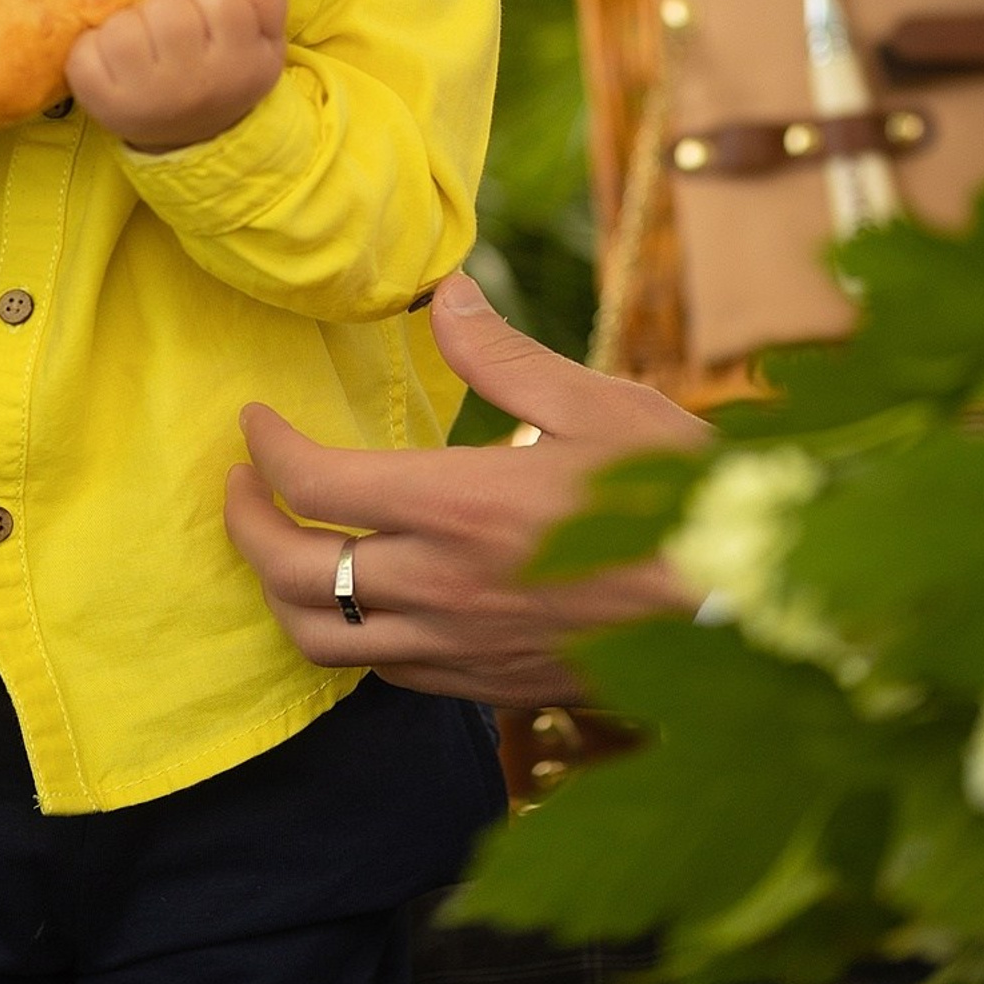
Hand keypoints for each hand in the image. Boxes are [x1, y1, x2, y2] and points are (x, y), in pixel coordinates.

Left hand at [65, 0, 287, 151]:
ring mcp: (148, 99)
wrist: (191, 134)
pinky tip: (113, 61)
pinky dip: (93, 48)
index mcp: (243, 66)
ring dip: (129, 24)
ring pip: (123, 27)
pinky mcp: (105, 106)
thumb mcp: (264, 37)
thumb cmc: (224, 68)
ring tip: (142, 43)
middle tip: (170, 30)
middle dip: (166, 7)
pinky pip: (86, 52)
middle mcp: (197, 86)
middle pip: (167, 9)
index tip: (203, 12)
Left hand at [223, 269, 705, 706]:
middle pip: (291, 572)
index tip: (253, 422)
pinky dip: (347, 636)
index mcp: (460, 504)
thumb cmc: (678, 497)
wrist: (744, 612)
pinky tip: (363, 599)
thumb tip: (446, 298)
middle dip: (242, 524)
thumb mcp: (597, 405)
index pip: (315, 482)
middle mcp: (441, 586)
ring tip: (282, 546)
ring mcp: (458, 646)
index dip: (265, 450)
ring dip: (280, 592)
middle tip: (239, 485)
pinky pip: (379, 675)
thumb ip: (503, 359)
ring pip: (321, 640)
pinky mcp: (483, 685)